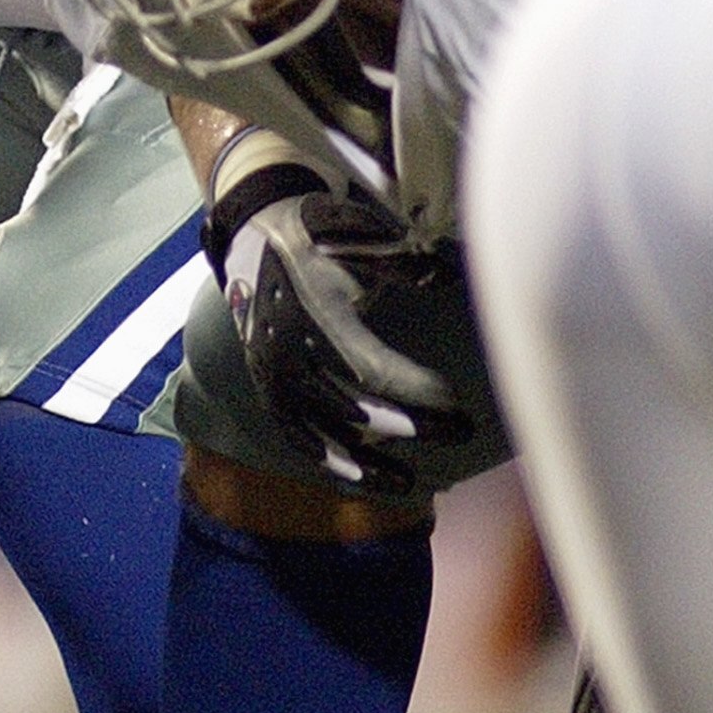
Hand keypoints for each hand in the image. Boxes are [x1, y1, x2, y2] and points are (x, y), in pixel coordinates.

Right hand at [209, 167, 472, 492]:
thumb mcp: (360, 237)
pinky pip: (294, 433)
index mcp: (314, 315)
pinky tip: (357, 474)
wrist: (254, 230)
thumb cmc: (317, 234)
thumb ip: (403, 264)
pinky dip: (325, 456)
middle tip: (459, 433)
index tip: (457, 402)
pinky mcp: (266, 384)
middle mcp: (290, 353)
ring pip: (321, 434)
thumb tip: (450, 281)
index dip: (417, 391)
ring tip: (409, 482)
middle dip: (411, 427)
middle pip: (354, 409)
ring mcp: (273, 374)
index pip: (373, 369)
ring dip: (366, 461)